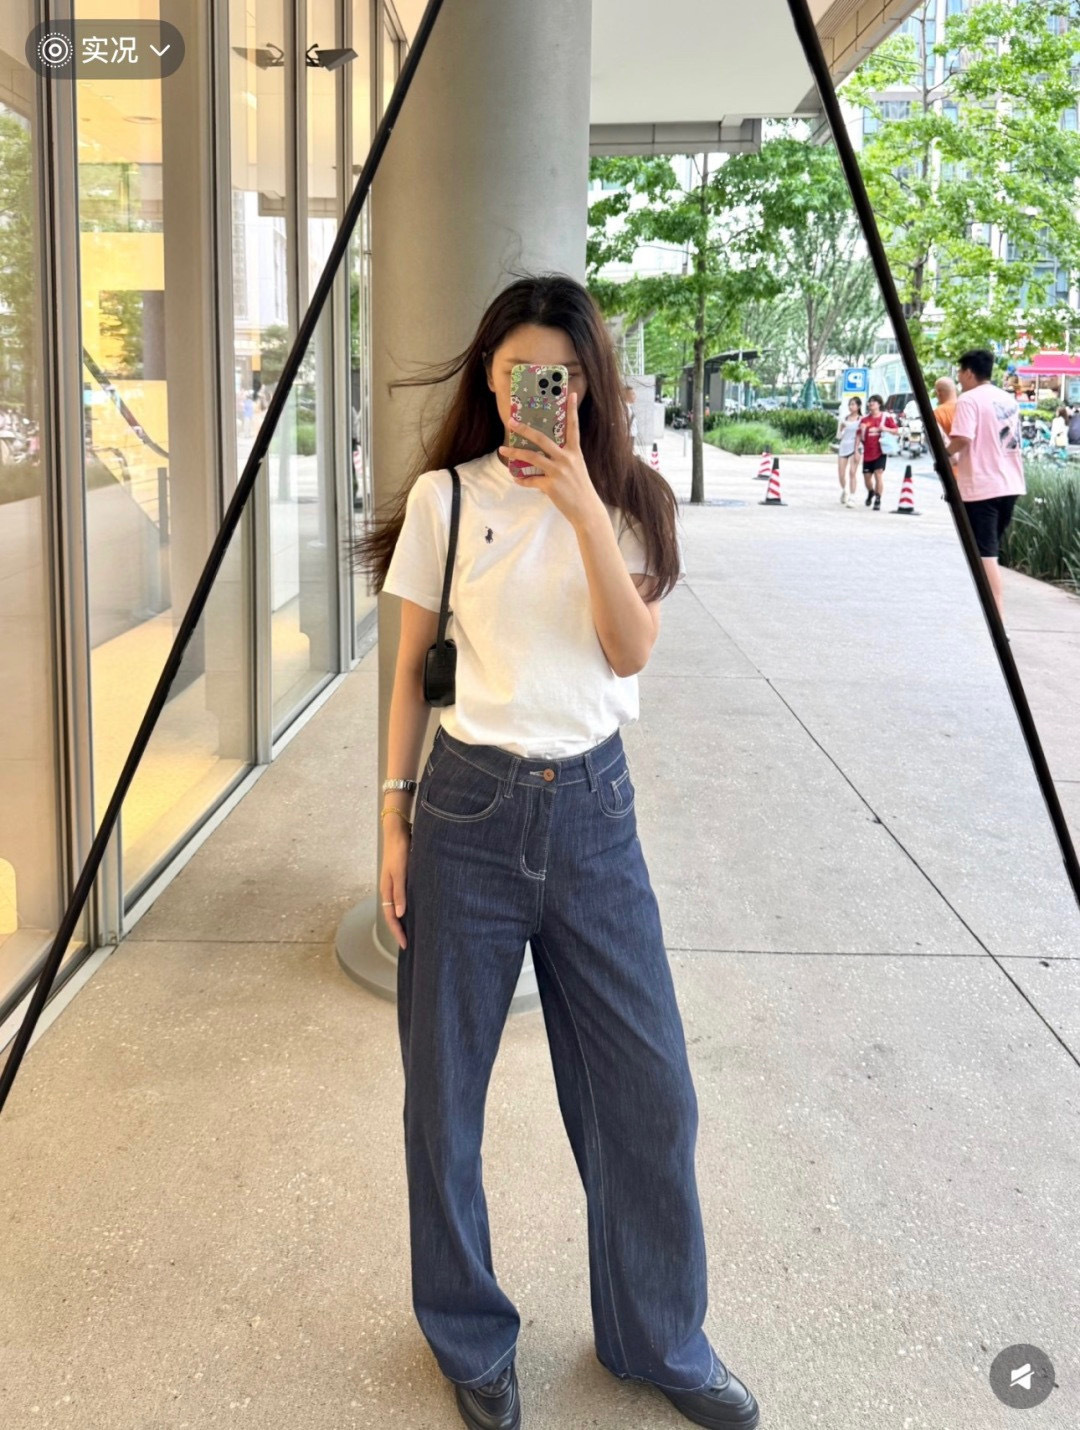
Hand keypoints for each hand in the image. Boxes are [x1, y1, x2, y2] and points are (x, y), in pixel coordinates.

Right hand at [380, 823, 409, 949]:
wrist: (397, 831)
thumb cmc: (399, 851)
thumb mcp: (400, 872)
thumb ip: (400, 893)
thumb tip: (398, 915)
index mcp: (387, 890)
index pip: (390, 917)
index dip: (397, 932)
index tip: (405, 945)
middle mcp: (389, 889)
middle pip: (392, 915)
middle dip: (398, 930)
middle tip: (409, 943)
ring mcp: (394, 883)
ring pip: (396, 907)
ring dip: (402, 920)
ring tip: (412, 931)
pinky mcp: (401, 877)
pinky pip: (401, 898)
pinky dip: (406, 908)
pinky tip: (414, 909)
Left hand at [498, 391, 604, 528]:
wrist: (586, 509)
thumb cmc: (580, 488)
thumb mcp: (577, 468)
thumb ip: (564, 458)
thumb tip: (546, 453)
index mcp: (574, 452)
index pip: (573, 427)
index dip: (572, 411)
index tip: (571, 394)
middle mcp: (566, 458)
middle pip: (542, 439)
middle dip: (525, 430)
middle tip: (511, 422)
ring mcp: (558, 471)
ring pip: (532, 458)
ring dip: (515, 453)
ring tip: (502, 450)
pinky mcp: (550, 485)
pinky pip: (531, 480)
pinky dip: (522, 480)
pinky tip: (516, 479)